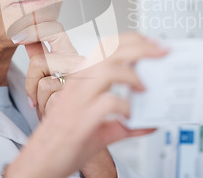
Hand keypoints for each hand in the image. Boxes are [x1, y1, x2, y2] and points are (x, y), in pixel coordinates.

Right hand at [6, 33, 168, 177]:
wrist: (42, 161)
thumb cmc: (66, 141)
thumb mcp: (100, 126)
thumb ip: (125, 122)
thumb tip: (150, 122)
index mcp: (81, 79)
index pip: (107, 47)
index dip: (132, 40)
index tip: (153, 43)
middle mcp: (79, 84)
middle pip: (111, 51)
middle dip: (140, 47)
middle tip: (161, 52)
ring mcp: (79, 100)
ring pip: (107, 70)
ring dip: (132, 75)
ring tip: (145, 88)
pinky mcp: (81, 119)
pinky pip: (107, 103)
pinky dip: (125, 107)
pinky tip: (131, 116)